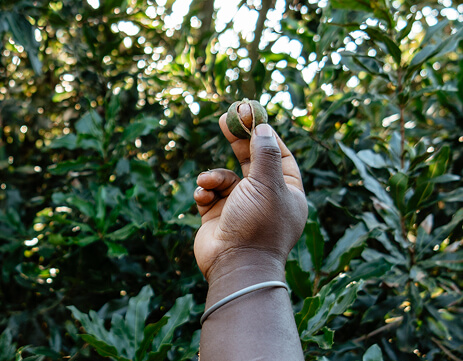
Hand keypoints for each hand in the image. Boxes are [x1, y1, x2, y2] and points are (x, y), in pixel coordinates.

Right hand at [193, 112, 306, 281]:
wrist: (235, 264)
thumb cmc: (258, 225)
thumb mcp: (267, 183)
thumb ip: (264, 152)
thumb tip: (262, 126)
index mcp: (287, 192)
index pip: (279, 154)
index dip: (264, 132)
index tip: (249, 113)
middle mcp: (264, 198)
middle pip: (251, 160)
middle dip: (237, 141)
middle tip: (225, 118)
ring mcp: (240, 207)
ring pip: (224, 177)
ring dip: (214, 176)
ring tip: (209, 184)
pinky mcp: (217, 216)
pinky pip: (209, 194)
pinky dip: (204, 192)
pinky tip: (203, 198)